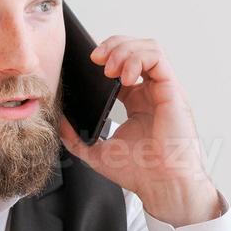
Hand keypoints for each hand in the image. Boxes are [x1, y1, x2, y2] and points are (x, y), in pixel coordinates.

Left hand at [58, 36, 221, 226]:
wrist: (162, 185)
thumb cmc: (141, 173)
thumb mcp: (97, 152)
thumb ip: (77, 138)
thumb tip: (58, 122)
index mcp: (138, 102)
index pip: (123, 66)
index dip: (106, 58)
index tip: (88, 64)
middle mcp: (152, 92)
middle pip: (135, 50)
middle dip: (112, 46)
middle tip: (95, 58)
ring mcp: (164, 90)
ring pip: (148, 48)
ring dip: (123, 49)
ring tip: (109, 68)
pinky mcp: (172, 90)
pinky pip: (157, 57)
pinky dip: (137, 58)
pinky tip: (123, 77)